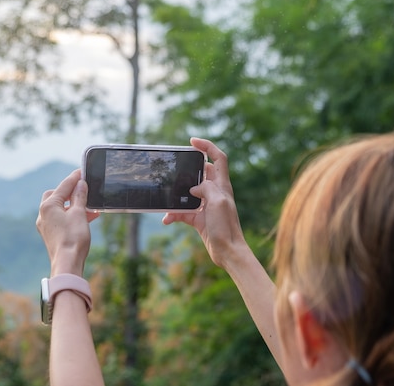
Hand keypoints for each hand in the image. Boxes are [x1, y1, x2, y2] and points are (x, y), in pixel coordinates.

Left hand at [36, 169, 99, 276]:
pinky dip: (71, 215)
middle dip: (70, 192)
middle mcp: (43, 214)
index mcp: (48, 206)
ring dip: (74, 205)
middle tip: (83, 189)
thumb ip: (80, 197)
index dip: (75, 178)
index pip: (63, 186)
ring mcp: (45, 225)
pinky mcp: (51, 234)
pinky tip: (85, 218)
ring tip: (91, 207)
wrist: (67, 263)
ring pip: (59, 208)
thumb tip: (80, 184)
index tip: (82, 172)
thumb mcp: (80, 213)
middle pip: (56, 195)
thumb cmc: (73, 238)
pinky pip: (60, 219)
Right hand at [162, 137, 246, 268]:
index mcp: (222, 185)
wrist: (228, 252)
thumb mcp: (217, 202)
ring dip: (176, 196)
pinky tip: (166, 220)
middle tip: (173, 170)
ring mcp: (206, 205)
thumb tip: (192, 187)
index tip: (192, 141)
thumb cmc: (226, 227)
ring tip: (165, 198)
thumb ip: (206, 188)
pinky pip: (182, 212)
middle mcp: (215, 192)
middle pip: (200, 173)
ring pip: (187, 193)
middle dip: (186, 171)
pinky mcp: (199, 218)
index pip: (218, 158)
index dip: (207, 146)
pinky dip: (173, 214)